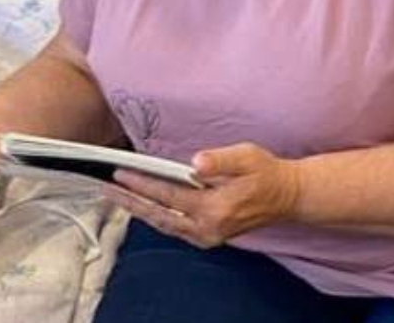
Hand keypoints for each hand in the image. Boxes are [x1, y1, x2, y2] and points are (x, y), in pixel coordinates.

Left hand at [105, 142, 300, 248]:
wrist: (287, 196)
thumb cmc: (266, 173)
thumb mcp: (247, 157)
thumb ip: (220, 160)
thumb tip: (196, 162)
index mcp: (215, 208)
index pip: (169, 196)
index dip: (142, 185)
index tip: (120, 174)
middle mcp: (208, 228)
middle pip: (159, 216)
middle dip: (130, 202)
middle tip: (106, 189)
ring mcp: (208, 236)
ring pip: (164, 225)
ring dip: (139, 211)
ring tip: (116, 196)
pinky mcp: (208, 236)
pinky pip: (173, 228)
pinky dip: (155, 217)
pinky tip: (142, 206)